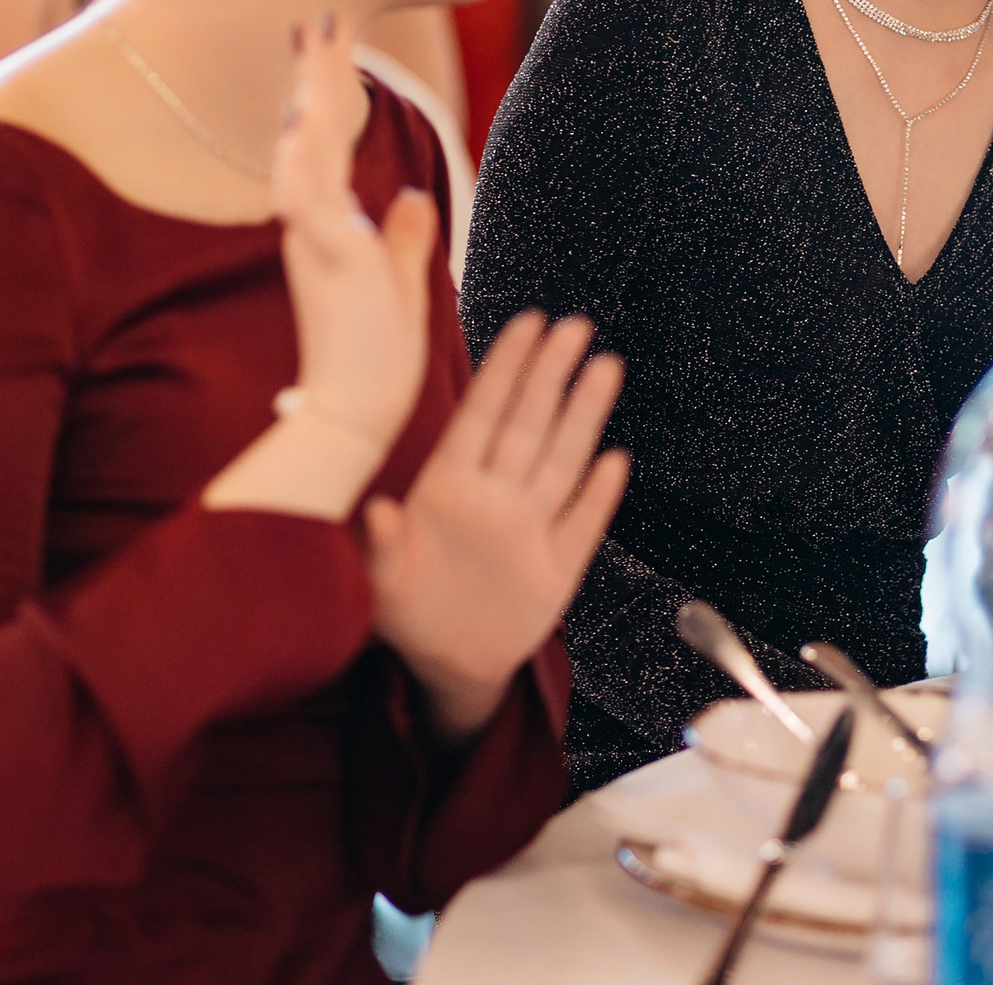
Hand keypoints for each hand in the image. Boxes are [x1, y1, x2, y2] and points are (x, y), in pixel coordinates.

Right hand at [271, 13, 436, 448]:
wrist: (354, 414)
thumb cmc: (375, 361)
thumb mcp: (403, 286)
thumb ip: (406, 240)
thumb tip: (414, 198)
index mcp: (336, 231)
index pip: (331, 150)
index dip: (331, 98)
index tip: (334, 46)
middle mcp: (317, 228)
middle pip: (313, 136)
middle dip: (317, 76)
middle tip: (322, 17)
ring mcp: (317, 243)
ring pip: (304, 155)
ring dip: (309, 97)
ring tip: (317, 41)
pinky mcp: (325, 262)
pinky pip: (306, 200)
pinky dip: (304, 158)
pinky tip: (304, 117)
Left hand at [365, 311, 629, 735]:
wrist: (444, 668)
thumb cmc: (404, 612)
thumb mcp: (380, 582)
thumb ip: (380, 546)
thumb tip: (376, 511)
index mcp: (450, 490)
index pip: (484, 415)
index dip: (507, 369)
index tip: (528, 325)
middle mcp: (494, 499)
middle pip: (529, 423)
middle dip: (552, 372)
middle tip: (575, 325)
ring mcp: (529, 530)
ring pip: (562, 460)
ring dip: (584, 414)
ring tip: (605, 366)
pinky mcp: (556, 569)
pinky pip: (583, 525)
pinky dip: (599, 495)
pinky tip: (616, 461)